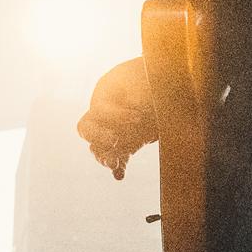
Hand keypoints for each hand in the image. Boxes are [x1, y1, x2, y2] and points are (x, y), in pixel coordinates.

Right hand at [76, 58, 158, 178]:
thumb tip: (139, 107)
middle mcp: (105, 114)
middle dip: (99, 138)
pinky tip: (120, 175)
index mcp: (105, 93)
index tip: (138, 117)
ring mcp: (114, 129)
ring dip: (105, 156)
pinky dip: (119, 166)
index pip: (100, 110)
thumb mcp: (146, 80)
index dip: (116, 116)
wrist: (164, 80)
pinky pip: (117, 156)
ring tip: (114, 164)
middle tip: (115, 140)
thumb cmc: (151, 75)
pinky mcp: (128, 142)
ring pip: (98, 147)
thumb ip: (140, 94)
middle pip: (86, 129)